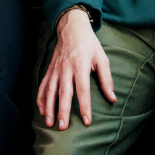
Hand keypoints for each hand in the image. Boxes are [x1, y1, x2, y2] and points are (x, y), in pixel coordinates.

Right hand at [37, 6, 113, 128]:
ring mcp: (56, 68)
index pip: (82, 89)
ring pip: (50, 90)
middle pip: (64, 92)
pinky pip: (43, 85)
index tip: (87, 121)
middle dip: (62, 110)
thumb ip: (106, 79)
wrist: (71, 27)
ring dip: (49, 107)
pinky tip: (41, 110)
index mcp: (80, 65)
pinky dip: (41, 98)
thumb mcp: (102, 58)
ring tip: (49, 123)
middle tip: (63, 127)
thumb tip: (113, 98)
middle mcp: (66, 68)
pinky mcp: (50, 69)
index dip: (84, 106)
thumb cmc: (89, 44)